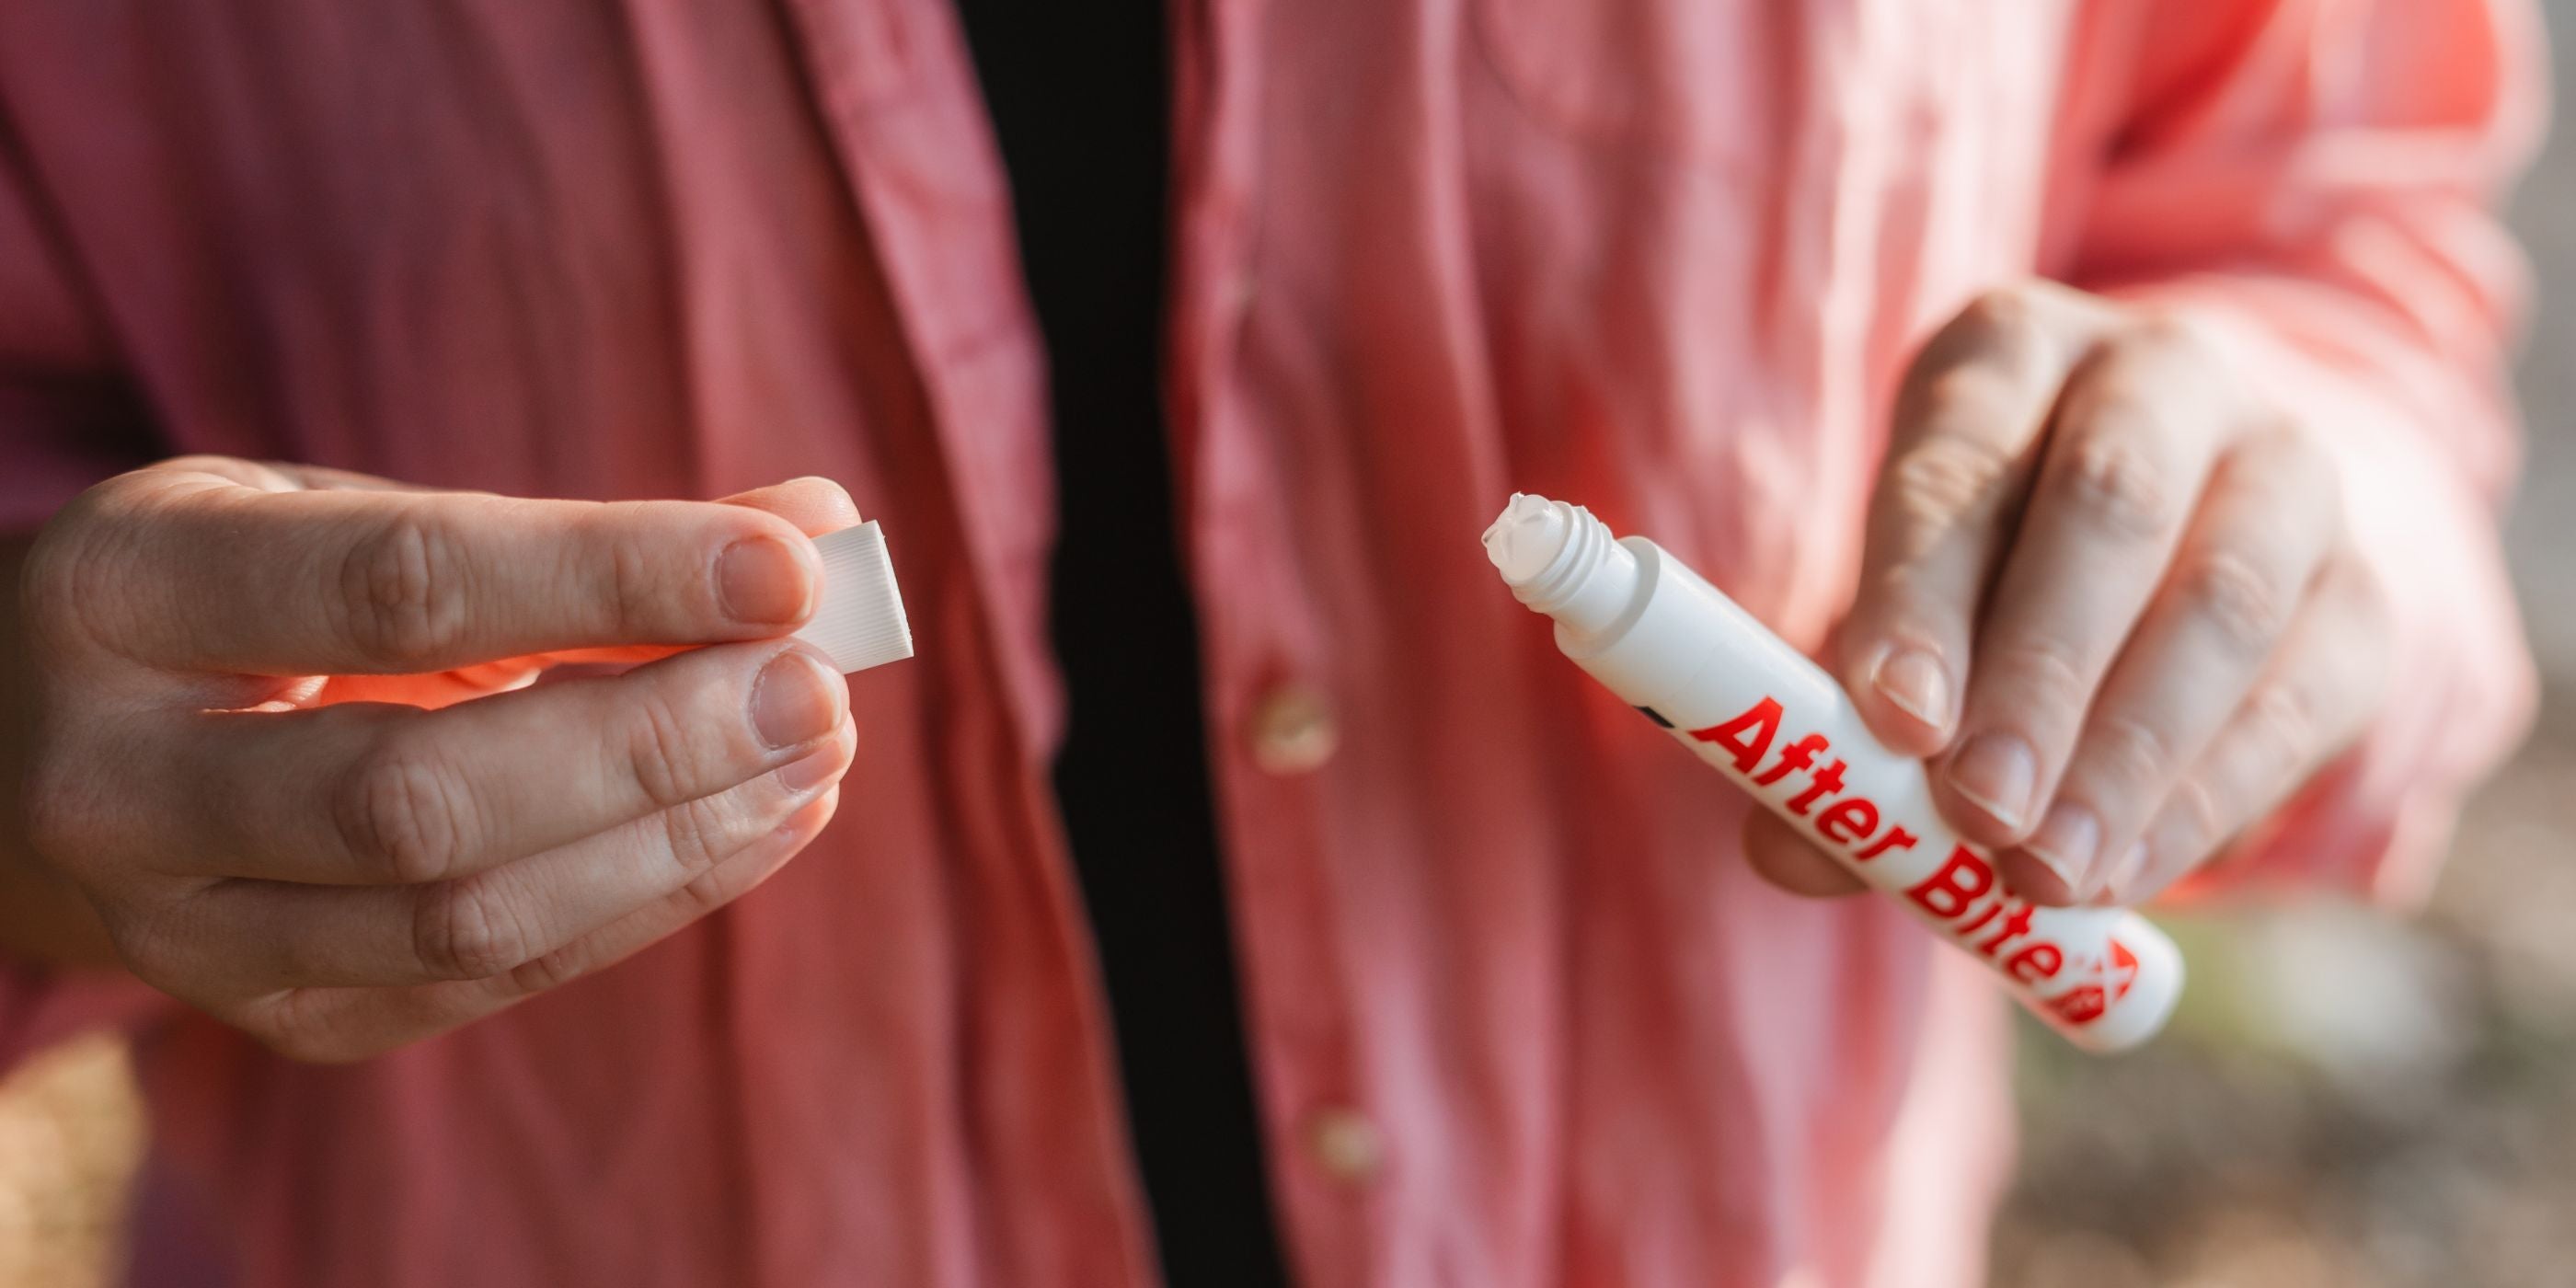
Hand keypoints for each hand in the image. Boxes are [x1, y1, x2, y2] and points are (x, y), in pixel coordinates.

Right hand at [18, 459, 861, 1059]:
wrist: (30, 754)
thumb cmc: (238, 601)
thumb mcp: (344, 516)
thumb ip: (571, 533)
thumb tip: (820, 526)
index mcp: (126, 595)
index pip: (400, 587)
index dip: (613, 576)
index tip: (788, 569)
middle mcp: (120, 783)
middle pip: (423, 796)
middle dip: (653, 744)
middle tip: (820, 689)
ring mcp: (184, 931)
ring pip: (464, 920)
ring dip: (678, 840)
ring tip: (817, 754)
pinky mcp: (279, 1018)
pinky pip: (492, 980)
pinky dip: (651, 899)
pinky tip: (761, 821)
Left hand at [1742, 282, 2390, 906]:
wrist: (2183, 530)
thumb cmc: (1984, 570)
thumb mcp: (1900, 604)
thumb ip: (1839, 723)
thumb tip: (1789, 850)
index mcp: (2011, 349)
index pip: (1959, 457)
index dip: (1923, 590)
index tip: (1893, 717)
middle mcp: (2162, 375)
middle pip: (2110, 506)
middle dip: (2040, 674)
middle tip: (1978, 810)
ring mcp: (2285, 472)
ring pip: (2223, 603)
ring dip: (2128, 756)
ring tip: (2044, 871)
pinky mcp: (2360, 592)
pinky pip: (2299, 700)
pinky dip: (2205, 799)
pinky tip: (2124, 872)